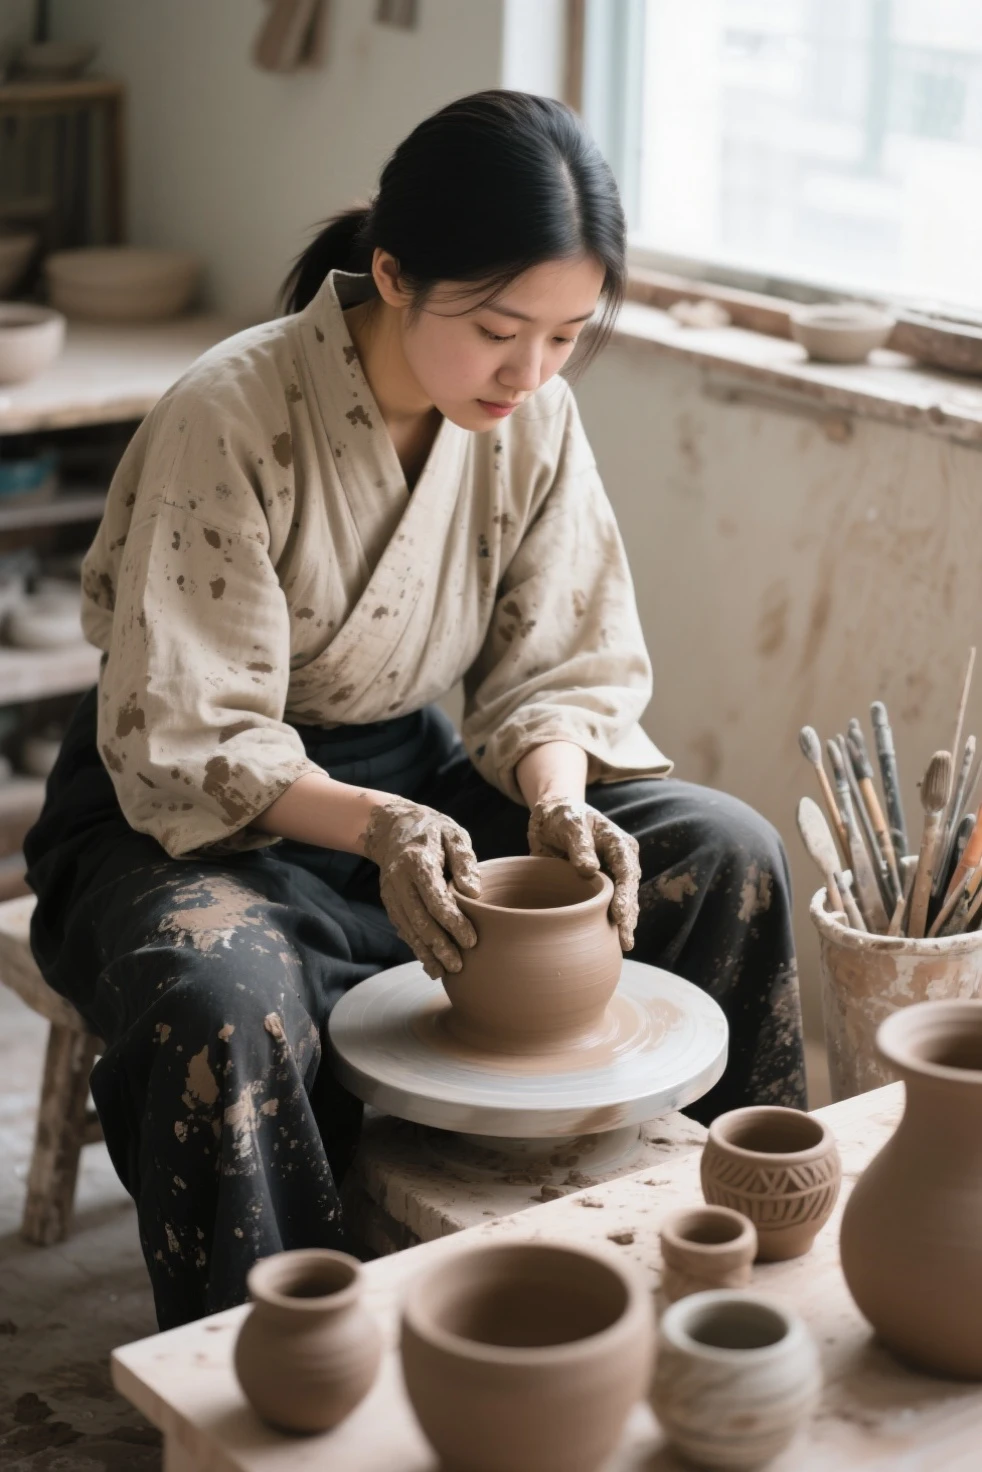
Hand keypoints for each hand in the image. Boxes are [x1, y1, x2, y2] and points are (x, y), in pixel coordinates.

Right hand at [363, 798, 480, 978]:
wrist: (392, 826)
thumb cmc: (432, 830)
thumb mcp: (453, 834)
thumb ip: (464, 861)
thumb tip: (473, 892)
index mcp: (418, 861)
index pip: (435, 898)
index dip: (453, 922)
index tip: (471, 940)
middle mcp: (399, 880)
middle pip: (419, 919)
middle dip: (439, 945)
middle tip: (459, 966)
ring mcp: (391, 893)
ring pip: (408, 928)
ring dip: (426, 952)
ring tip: (445, 973)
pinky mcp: (389, 902)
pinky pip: (403, 928)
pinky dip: (415, 947)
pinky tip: (430, 964)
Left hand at [528, 797, 639, 949]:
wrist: (552, 817)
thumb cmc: (564, 816)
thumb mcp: (571, 823)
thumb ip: (580, 844)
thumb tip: (589, 869)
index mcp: (619, 845)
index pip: (627, 871)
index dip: (625, 894)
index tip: (619, 913)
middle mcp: (620, 864)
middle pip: (629, 893)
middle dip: (628, 917)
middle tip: (625, 940)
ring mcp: (610, 879)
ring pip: (621, 904)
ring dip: (621, 924)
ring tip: (622, 945)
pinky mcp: (596, 890)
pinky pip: (604, 909)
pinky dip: (606, 924)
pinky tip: (608, 942)